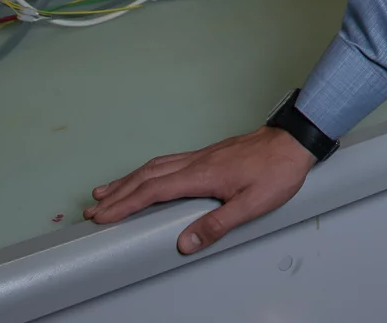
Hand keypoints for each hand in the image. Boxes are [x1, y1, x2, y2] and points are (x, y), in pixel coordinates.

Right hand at [84, 126, 315, 253]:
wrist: (294, 141)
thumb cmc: (276, 171)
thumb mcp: (251, 204)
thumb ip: (217, 225)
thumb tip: (185, 244)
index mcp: (201, 175)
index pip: (153, 191)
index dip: (125, 205)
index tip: (102, 216)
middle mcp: (196, 162)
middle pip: (146, 177)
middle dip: (117, 194)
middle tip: (92, 208)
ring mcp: (201, 155)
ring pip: (155, 166)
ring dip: (128, 179)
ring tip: (107, 190)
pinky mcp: (209, 154)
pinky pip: (168, 161)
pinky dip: (148, 170)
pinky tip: (147, 175)